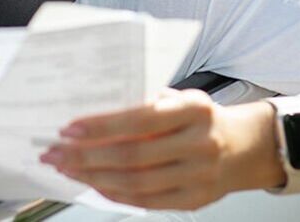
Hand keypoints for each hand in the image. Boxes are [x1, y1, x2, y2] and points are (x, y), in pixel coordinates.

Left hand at [39, 88, 284, 209]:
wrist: (244, 147)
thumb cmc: (202, 119)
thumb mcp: (180, 99)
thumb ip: (145, 103)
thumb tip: (92, 112)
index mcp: (195, 109)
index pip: (140, 119)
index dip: (101, 126)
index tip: (69, 128)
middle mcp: (200, 142)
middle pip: (133, 155)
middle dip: (86, 156)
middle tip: (56, 153)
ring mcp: (199, 175)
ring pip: (136, 182)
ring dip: (94, 177)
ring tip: (68, 169)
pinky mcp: (196, 200)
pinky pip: (147, 201)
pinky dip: (115, 193)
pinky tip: (95, 184)